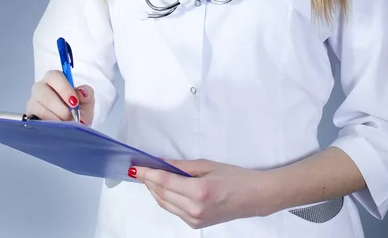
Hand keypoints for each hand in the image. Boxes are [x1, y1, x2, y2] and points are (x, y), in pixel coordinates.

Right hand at [26, 70, 94, 124]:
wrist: (73, 127)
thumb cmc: (77, 110)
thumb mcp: (86, 101)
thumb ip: (87, 93)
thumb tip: (82, 92)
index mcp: (54, 79)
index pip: (55, 76)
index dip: (64, 89)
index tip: (74, 102)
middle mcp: (40, 88)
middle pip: (44, 93)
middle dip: (59, 107)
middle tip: (70, 117)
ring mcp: (33, 102)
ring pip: (38, 108)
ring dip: (53, 118)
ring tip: (65, 124)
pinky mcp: (29, 117)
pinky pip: (34, 121)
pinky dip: (46, 126)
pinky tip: (55, 129)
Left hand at [133, 159, 267, 228]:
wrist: (253, 197)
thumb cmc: (234, 177)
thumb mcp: (207, 165)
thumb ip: (181, 166)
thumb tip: (161, 162)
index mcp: (199, 192)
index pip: (164, 182)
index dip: (147, 174)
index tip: (135, 168)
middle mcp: (195, 209)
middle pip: (161, 194)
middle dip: (148, 181)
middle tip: (139, 169)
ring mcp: (195, 220)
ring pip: (165, 204)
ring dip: (154, 190)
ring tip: (148, 176)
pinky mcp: (196, 224)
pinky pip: (174, 210)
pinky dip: (165, 198)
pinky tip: (163, 187)